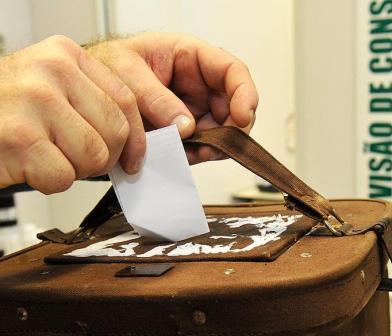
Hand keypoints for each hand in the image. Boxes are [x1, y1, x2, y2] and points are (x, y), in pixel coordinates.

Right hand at [0, 35, 144, 193]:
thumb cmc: (8, 111)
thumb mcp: (53, 90)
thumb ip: (92, 104)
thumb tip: (136, 142)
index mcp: (66, 56)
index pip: (126, 101)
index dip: (136, 139)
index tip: (133, 160)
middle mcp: (51, 70)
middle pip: (116, 132)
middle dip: (103, 158)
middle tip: (77, 158)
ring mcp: (34, 100)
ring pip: (94, 156)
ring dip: (75, 169)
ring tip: (49, 157)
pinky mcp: (18, 136)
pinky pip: (63, 176)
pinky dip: (49, 181)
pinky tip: (30, 165)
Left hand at [87, 32, 258, 163]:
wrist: (87, 92)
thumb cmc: (107, 66)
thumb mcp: (126, 73)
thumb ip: (155, 98)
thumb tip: (185, 126)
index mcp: (189, 57)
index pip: (231, 71)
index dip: (244, 93)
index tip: (242, 117)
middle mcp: (196, 85)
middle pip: (230, 107)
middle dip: (228, 130)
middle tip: (212, 147)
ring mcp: (191, 110)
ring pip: (217, 131)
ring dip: (211, 146)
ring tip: (192, 152)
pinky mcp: (182, 131)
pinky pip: (199, 146)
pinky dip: (195, 155)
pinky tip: (182, 156)